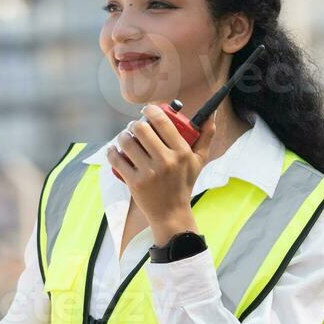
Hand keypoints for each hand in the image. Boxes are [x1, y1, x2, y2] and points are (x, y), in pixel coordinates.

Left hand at [106, 106, 215, 241]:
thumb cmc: (183, 184)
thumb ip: (206, 136)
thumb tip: (211, 115)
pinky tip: (113, 150)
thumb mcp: (199, 161)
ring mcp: (149, 173)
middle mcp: (166, 161)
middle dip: (134, 124)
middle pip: (140, 128)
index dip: (150, 110)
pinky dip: (111, 152)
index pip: (162, 121)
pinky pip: (116, 160)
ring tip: (125, 138)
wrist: (171, 213)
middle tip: (135, 128)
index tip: (146, 111)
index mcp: (181, 152)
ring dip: (122, 136)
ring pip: (126, 142)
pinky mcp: (134, 182)